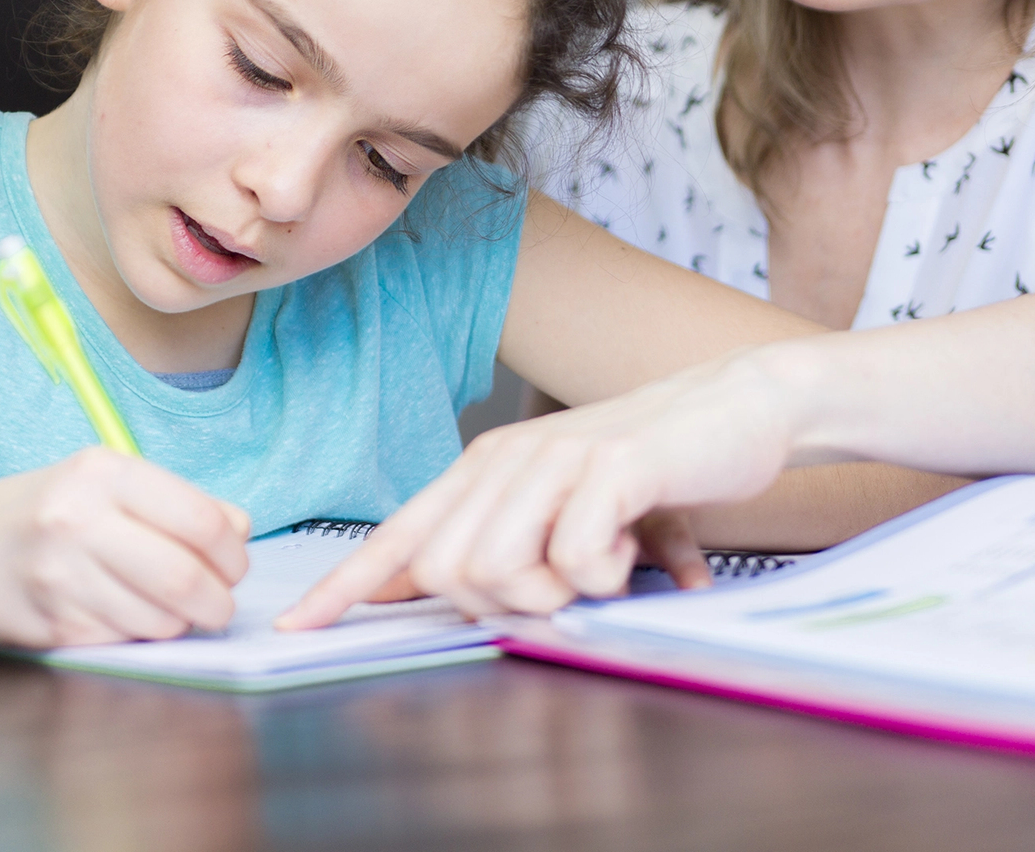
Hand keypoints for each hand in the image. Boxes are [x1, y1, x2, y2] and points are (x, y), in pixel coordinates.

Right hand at [0, 447, 251, 646]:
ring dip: (179, 624)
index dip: (233, 555)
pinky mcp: (48, 624)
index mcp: (104, 473)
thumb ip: (180, 503)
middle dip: (217, 602)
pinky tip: (124, 616)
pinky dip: (139, 636)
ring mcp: (59, 575)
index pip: (201, 521)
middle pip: (184, 578)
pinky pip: (123, 641)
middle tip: (219, 606)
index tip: (234, 568)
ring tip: (168, 609)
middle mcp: (77, 519)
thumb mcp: (109, 485)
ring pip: (158, 620)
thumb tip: (240, 531)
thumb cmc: (49, 513)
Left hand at [278, 347, 799, 628]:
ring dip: (554, 593)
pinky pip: (574, 557)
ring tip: (600, 564)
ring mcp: (555, 460)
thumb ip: (504, 544)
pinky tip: (634, 548)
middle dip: (500, 607)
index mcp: (485, 470)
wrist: (736, 409)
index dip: (346, 586)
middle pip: (448, 572)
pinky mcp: (609, 468)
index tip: (298, 625)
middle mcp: (506, 461)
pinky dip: (605, 576)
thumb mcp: (564, 506)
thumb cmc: (650, 470)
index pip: (399, 536)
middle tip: (564, 586)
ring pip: (496, 569)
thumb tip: (430, 588)